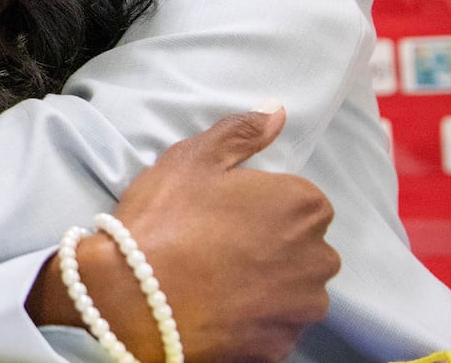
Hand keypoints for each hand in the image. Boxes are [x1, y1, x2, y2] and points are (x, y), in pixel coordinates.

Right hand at [29, 107, 338, 361]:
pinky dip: (254, 318)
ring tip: (215, 278)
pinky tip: (217, 306)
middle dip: (271, 245)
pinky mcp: (281, 346)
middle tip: (217, 243)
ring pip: (293, 288)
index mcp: (303, 206)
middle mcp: (317, 259)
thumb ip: (242, 131)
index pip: (298, 200)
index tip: (223, 211)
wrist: (133, 300)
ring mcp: (301, 308)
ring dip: (267, 283)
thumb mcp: (193, 158)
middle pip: (302, 246)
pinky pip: (274, 325)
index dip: (259, 204)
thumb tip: (277, 111)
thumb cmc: (165, 221)